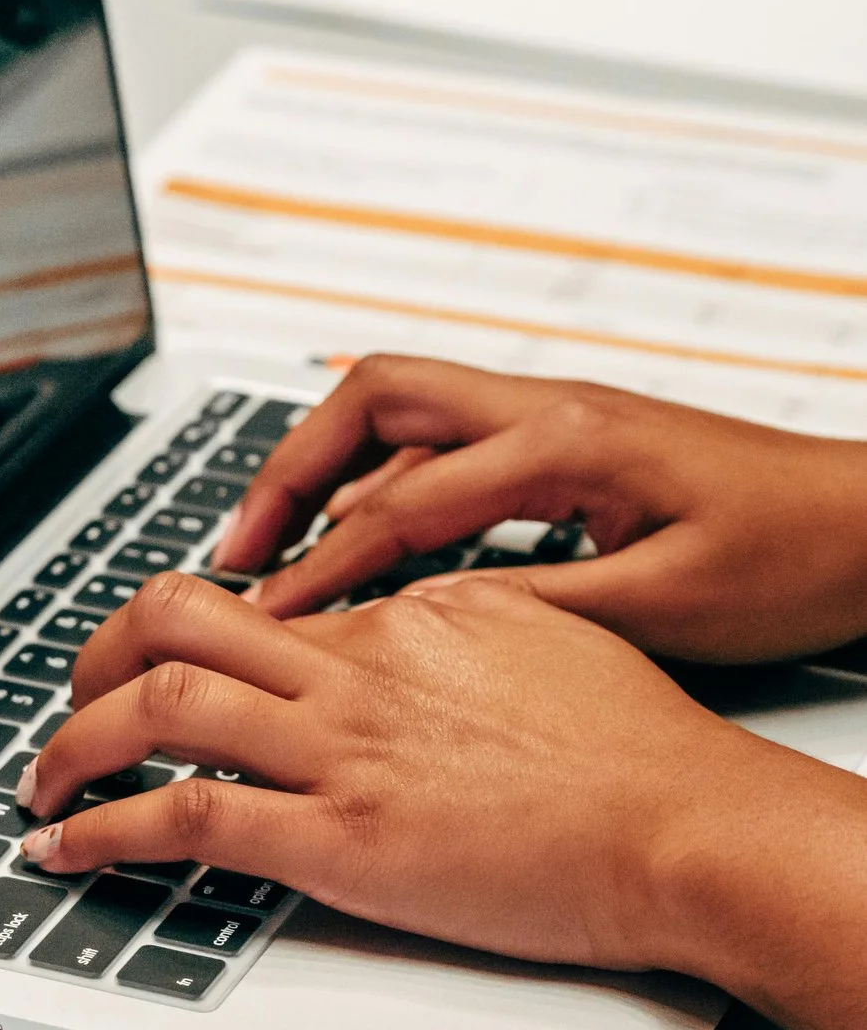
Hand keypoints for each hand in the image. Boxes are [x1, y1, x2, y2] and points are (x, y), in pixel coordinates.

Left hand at [18, 572, 768, 969]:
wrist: (685, 827)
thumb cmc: (640, 760)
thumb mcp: (543, 647)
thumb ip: (459, 635)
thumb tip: (409, 631)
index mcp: (406, 619)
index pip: (261, 605)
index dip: (189, 642)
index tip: (158, 671)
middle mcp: (357, 668)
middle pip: (176, 619)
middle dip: (94, 660)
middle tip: (70, 706)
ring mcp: (340, 750)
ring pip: (157, 705)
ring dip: (72, 747)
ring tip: (39, 785)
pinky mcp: (337, 836)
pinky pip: (184, 817)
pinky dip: (101, 831)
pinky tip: (65, 850)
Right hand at [213, 357, 866, 664]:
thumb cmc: (793, 560)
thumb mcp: (655, 607)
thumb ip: (524, 610)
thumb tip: (414, 630)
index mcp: (566, 444)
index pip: (401, 503)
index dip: (321, 568)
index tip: (266, 620)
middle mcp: (549, 410)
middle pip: (372, 400)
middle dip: (287, 471)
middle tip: (236, 551)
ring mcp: (555, 417)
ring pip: (400, 415)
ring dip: (325, 474)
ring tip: (271, 551)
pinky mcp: (566, 443)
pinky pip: (442, 448)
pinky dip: (380, 490)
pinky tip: (360, 550)